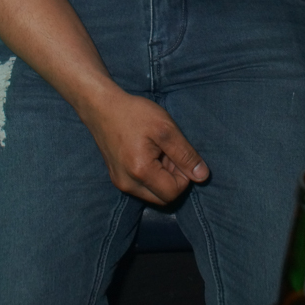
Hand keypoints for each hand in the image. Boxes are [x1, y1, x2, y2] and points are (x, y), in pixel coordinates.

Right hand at [83, 87, 209, 204]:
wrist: (102, 106)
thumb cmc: (135, 113)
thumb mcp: (165, 128)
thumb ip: (185, 154)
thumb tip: (202, 176)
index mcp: (141, 172)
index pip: (174, 192)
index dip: (183, 175)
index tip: (176, 152)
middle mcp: (128, 184)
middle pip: (163, 198)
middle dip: (173, 179)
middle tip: (168, 152)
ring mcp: (120, 183)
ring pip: (153, 194)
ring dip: (162, 178)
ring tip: (157, 151)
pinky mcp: (116, 177)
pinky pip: (141, 188)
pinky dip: (150, 176)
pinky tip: (147, 153)